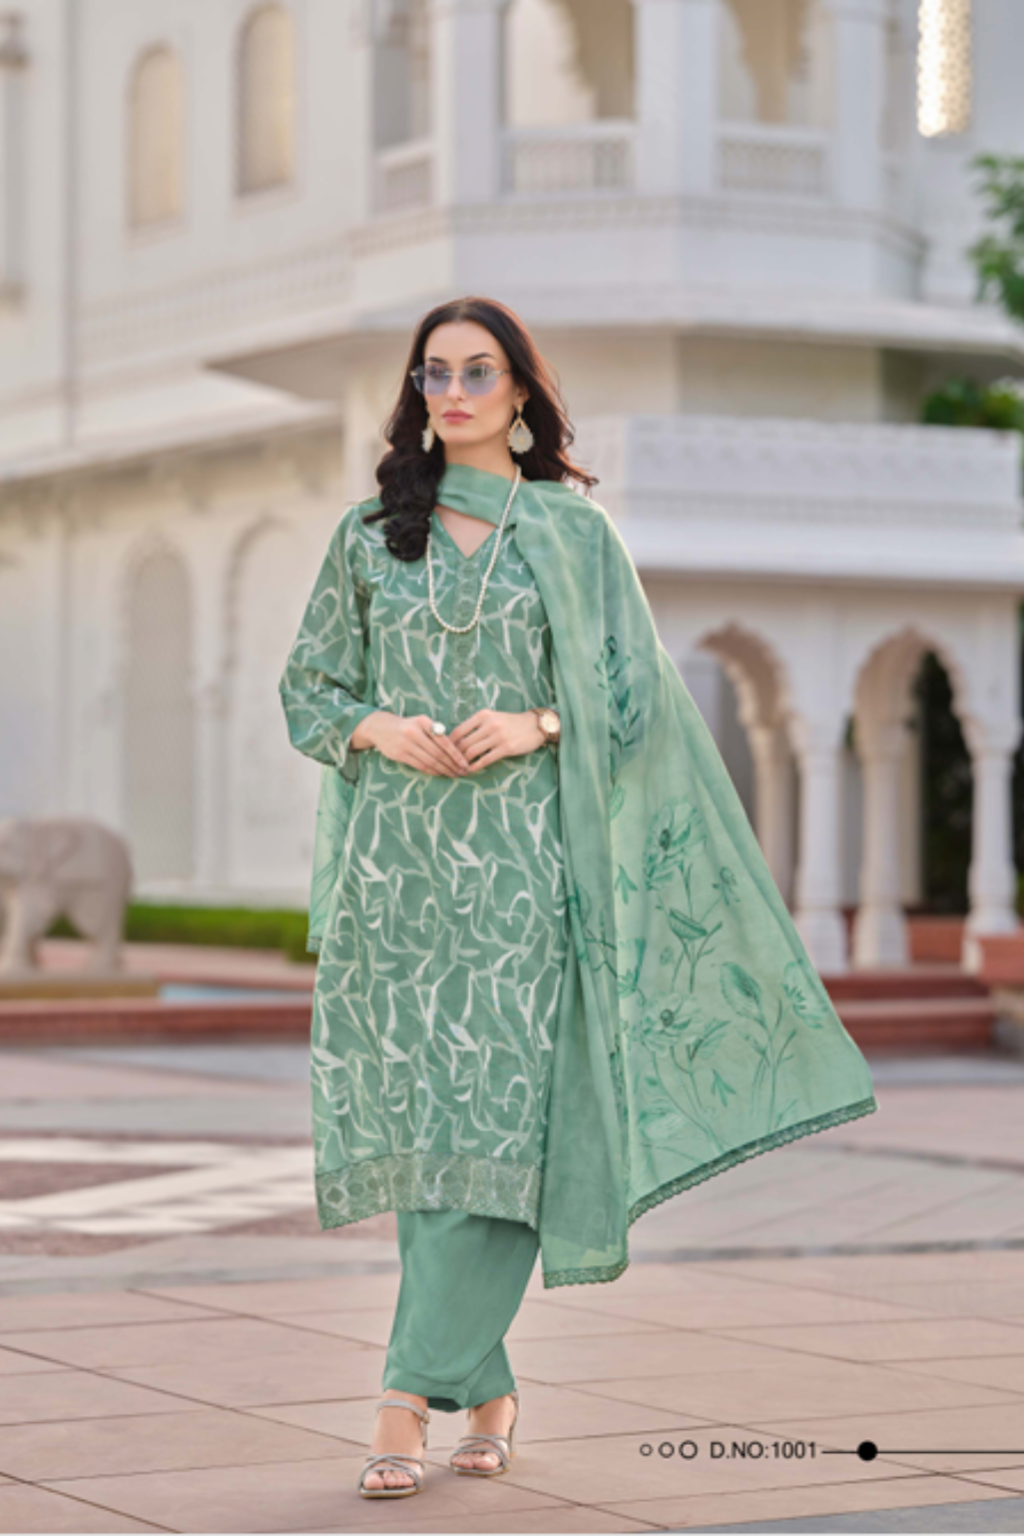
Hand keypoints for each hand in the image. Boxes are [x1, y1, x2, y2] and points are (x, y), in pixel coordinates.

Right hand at [355, 711, 470, 776]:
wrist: (380, 727)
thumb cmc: (407, 726)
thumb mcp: (421, 722)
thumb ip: (436, 732)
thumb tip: (456, 750)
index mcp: (423, 722)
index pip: (443, 741)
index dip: (456, 754)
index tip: (465, 763)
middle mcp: (414, 732)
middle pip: (438, 753)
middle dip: (452, 765)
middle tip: (463, 772)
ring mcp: (406, 744)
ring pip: (430, 761)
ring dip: (444, 770)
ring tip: (454, 775)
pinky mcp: (399, 754)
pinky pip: (420, 766)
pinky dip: (432, 771)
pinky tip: (440, 774)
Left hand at [448, 709, 543, 770]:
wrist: (535, 725)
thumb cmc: (511, 722)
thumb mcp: (493, 717)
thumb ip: (477, 725)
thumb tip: (458, 740)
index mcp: (483, 715)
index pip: (459, 730)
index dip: (449, 743)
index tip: (446, 751)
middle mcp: (489, 724)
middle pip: (463, 743)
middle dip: (455, 755)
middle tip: (451, 763)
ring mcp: (498, 736)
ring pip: (472, 752)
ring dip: (464, 762)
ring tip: (461, 767)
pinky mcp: (506, 748)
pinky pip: (485, 760)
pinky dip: (476, 766)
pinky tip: (472, 770)